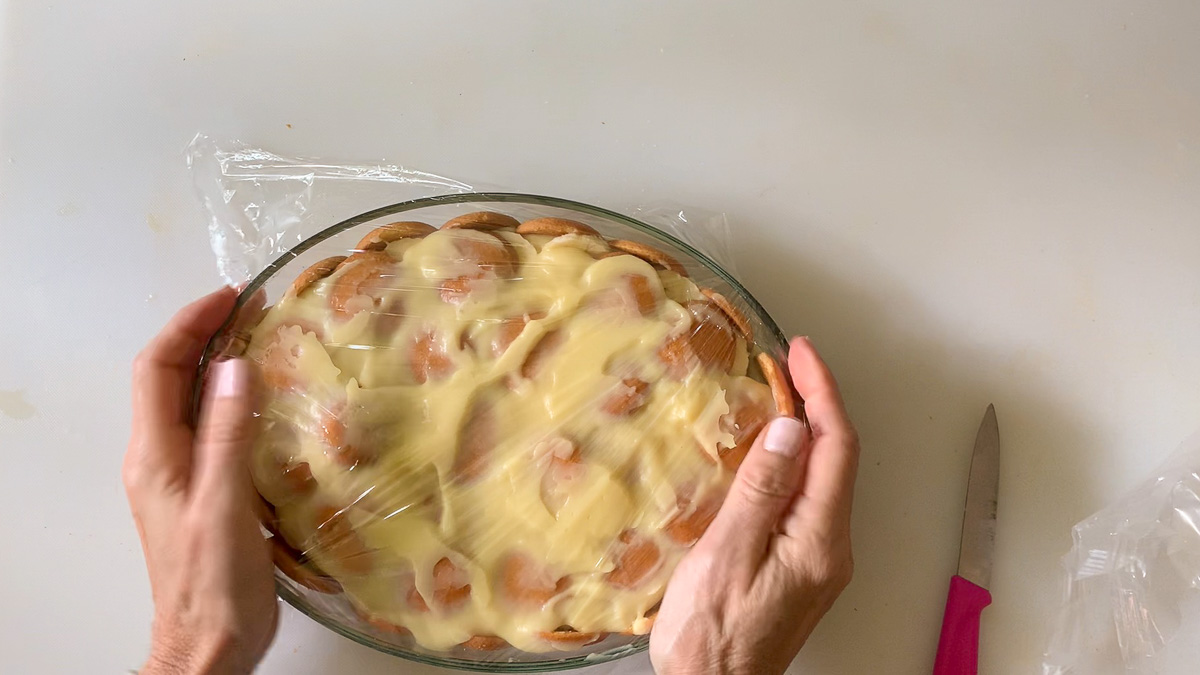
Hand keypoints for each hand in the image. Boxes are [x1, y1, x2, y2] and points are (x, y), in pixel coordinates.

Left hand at [123, 288, 276, 673]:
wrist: (207, 645)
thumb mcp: (223, 504)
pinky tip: (263, 398)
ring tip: (259, 338)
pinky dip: (230, 398)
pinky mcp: (200, 492)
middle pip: (167, 377)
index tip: (231, 297)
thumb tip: (234, 365)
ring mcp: (177, 476)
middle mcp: (157, 458)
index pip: (156, 368)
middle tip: (251, 308)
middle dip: (202, 334)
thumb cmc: (213, 582)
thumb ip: (227, 434)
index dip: (189, 325)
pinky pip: (207, 426)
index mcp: (154, 454)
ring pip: (188, 400)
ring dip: (216, 362)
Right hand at [650, 337, 858, 674]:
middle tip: (786, 362)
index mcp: (819, 540)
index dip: (821, 392)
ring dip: (805, 430)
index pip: (835, 447)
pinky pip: (806, 499)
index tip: (800, 352)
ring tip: (777, 392)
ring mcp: (819, 559)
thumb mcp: (729, 554)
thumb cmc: (712, 634)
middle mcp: (831, 548)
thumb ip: (761, 490)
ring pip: (823, 477)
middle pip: (837, 458)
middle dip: (817, 403)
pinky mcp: (801, 567)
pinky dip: (792, 462)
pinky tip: (767, 451)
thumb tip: (789, 430)